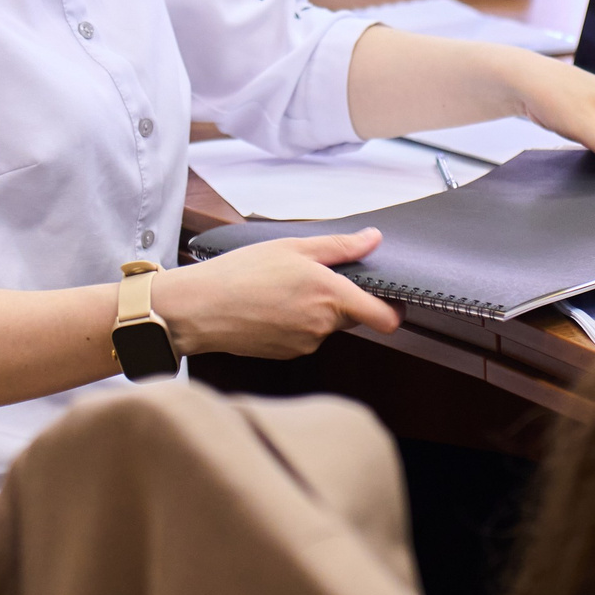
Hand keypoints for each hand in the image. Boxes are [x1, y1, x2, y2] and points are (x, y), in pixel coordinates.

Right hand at [152, 229, 399, 357]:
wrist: (199, 309)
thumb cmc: (240, 273)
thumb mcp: (293, 247)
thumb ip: (339, 246)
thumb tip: (373, 239)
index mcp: (331, 296)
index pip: (385, 318)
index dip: (395, 310)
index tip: (392, 300)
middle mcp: (323, 326)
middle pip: (352, 316)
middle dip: (342, 299)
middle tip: (313, 276)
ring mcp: (305, 343)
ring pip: (326, 325)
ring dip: (315, 309)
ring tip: (281, 289)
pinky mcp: (287, 354)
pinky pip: (305, 336)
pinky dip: (296, 322)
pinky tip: (270, 306)